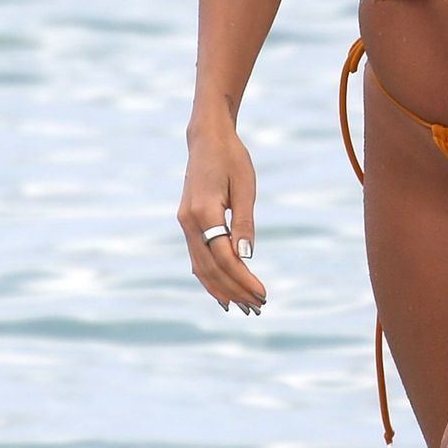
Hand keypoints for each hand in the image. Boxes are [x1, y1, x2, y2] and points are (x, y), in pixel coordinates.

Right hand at [178, 127, 268, 314]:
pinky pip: (196, 257)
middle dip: (234, 290)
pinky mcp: (187, 223)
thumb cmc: (231, 158)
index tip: (262, 294)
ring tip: (242, 307)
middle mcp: (188, 221)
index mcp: (203, 211)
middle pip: (210, 268)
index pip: (224, 256)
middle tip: (258, 308)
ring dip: (221, 288)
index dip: (243, 279)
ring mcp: (184, 223)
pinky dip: (209, 277)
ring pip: (200, 267)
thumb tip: (246, 257)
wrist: (207, 139)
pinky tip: (222, 291)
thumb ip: (244, 222)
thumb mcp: (245, 187)